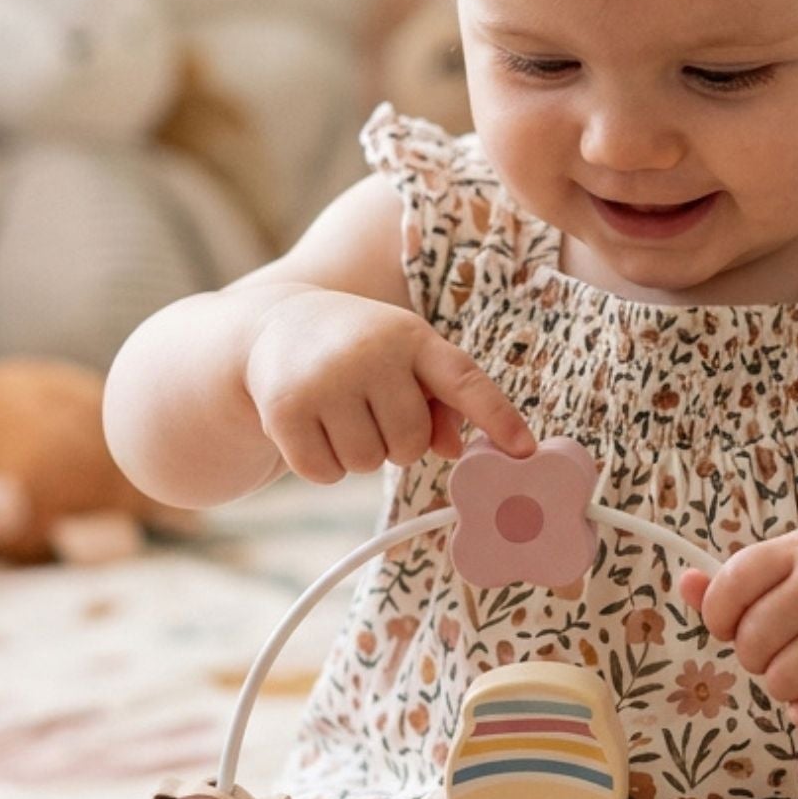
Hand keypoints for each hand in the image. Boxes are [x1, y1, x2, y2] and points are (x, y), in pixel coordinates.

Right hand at [243, 289, 533, 483]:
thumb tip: (455, 451)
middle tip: (372, 410)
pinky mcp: (286, 411)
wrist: (273, 325)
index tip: (524, 450)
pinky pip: (326, 473)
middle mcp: (370, 354)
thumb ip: (440, 403)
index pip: (463, 380)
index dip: (497, 418)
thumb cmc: (359, 349)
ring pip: (367, 464)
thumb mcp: (403, 358)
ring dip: (358, 453)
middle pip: (411, 445)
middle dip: (396, 442)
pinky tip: (312, 426)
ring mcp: (326, 381)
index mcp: (411, 337)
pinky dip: (323, 465)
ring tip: (339, 412)